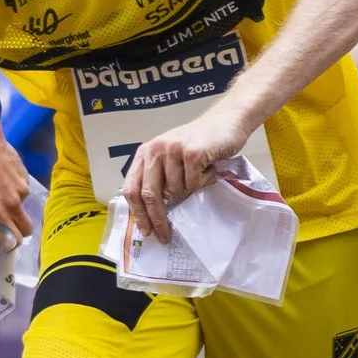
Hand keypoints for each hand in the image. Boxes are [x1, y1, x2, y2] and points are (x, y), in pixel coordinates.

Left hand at [0, 121, 33, 237]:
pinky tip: (2, 177)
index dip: (10, 244)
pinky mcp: (25, 177)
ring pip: (22, 207)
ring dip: (14, 206)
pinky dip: (15, 189)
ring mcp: (21, 190)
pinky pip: (23, 190)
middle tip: (9, 225)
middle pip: (26, 230)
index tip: (4, 241)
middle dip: (19, 232)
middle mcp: (12, 204)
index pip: (13, 240)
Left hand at [121, 105, 255, 240]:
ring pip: (175, 191)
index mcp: (146, 152)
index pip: (132, 188)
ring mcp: (173, 150)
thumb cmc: (199, 143)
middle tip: (164, 235)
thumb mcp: (170, 157)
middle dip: (157, 219)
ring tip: (200, 174)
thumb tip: (149, 213)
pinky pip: (193, 184)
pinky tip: (208, 168)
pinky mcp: (191, 153)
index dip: (137, 213)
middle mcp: (155, 149)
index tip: (145, 230)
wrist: (226, 121)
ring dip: (191, 189)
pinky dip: (203, 181)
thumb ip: (157, 177)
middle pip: (149, 194)